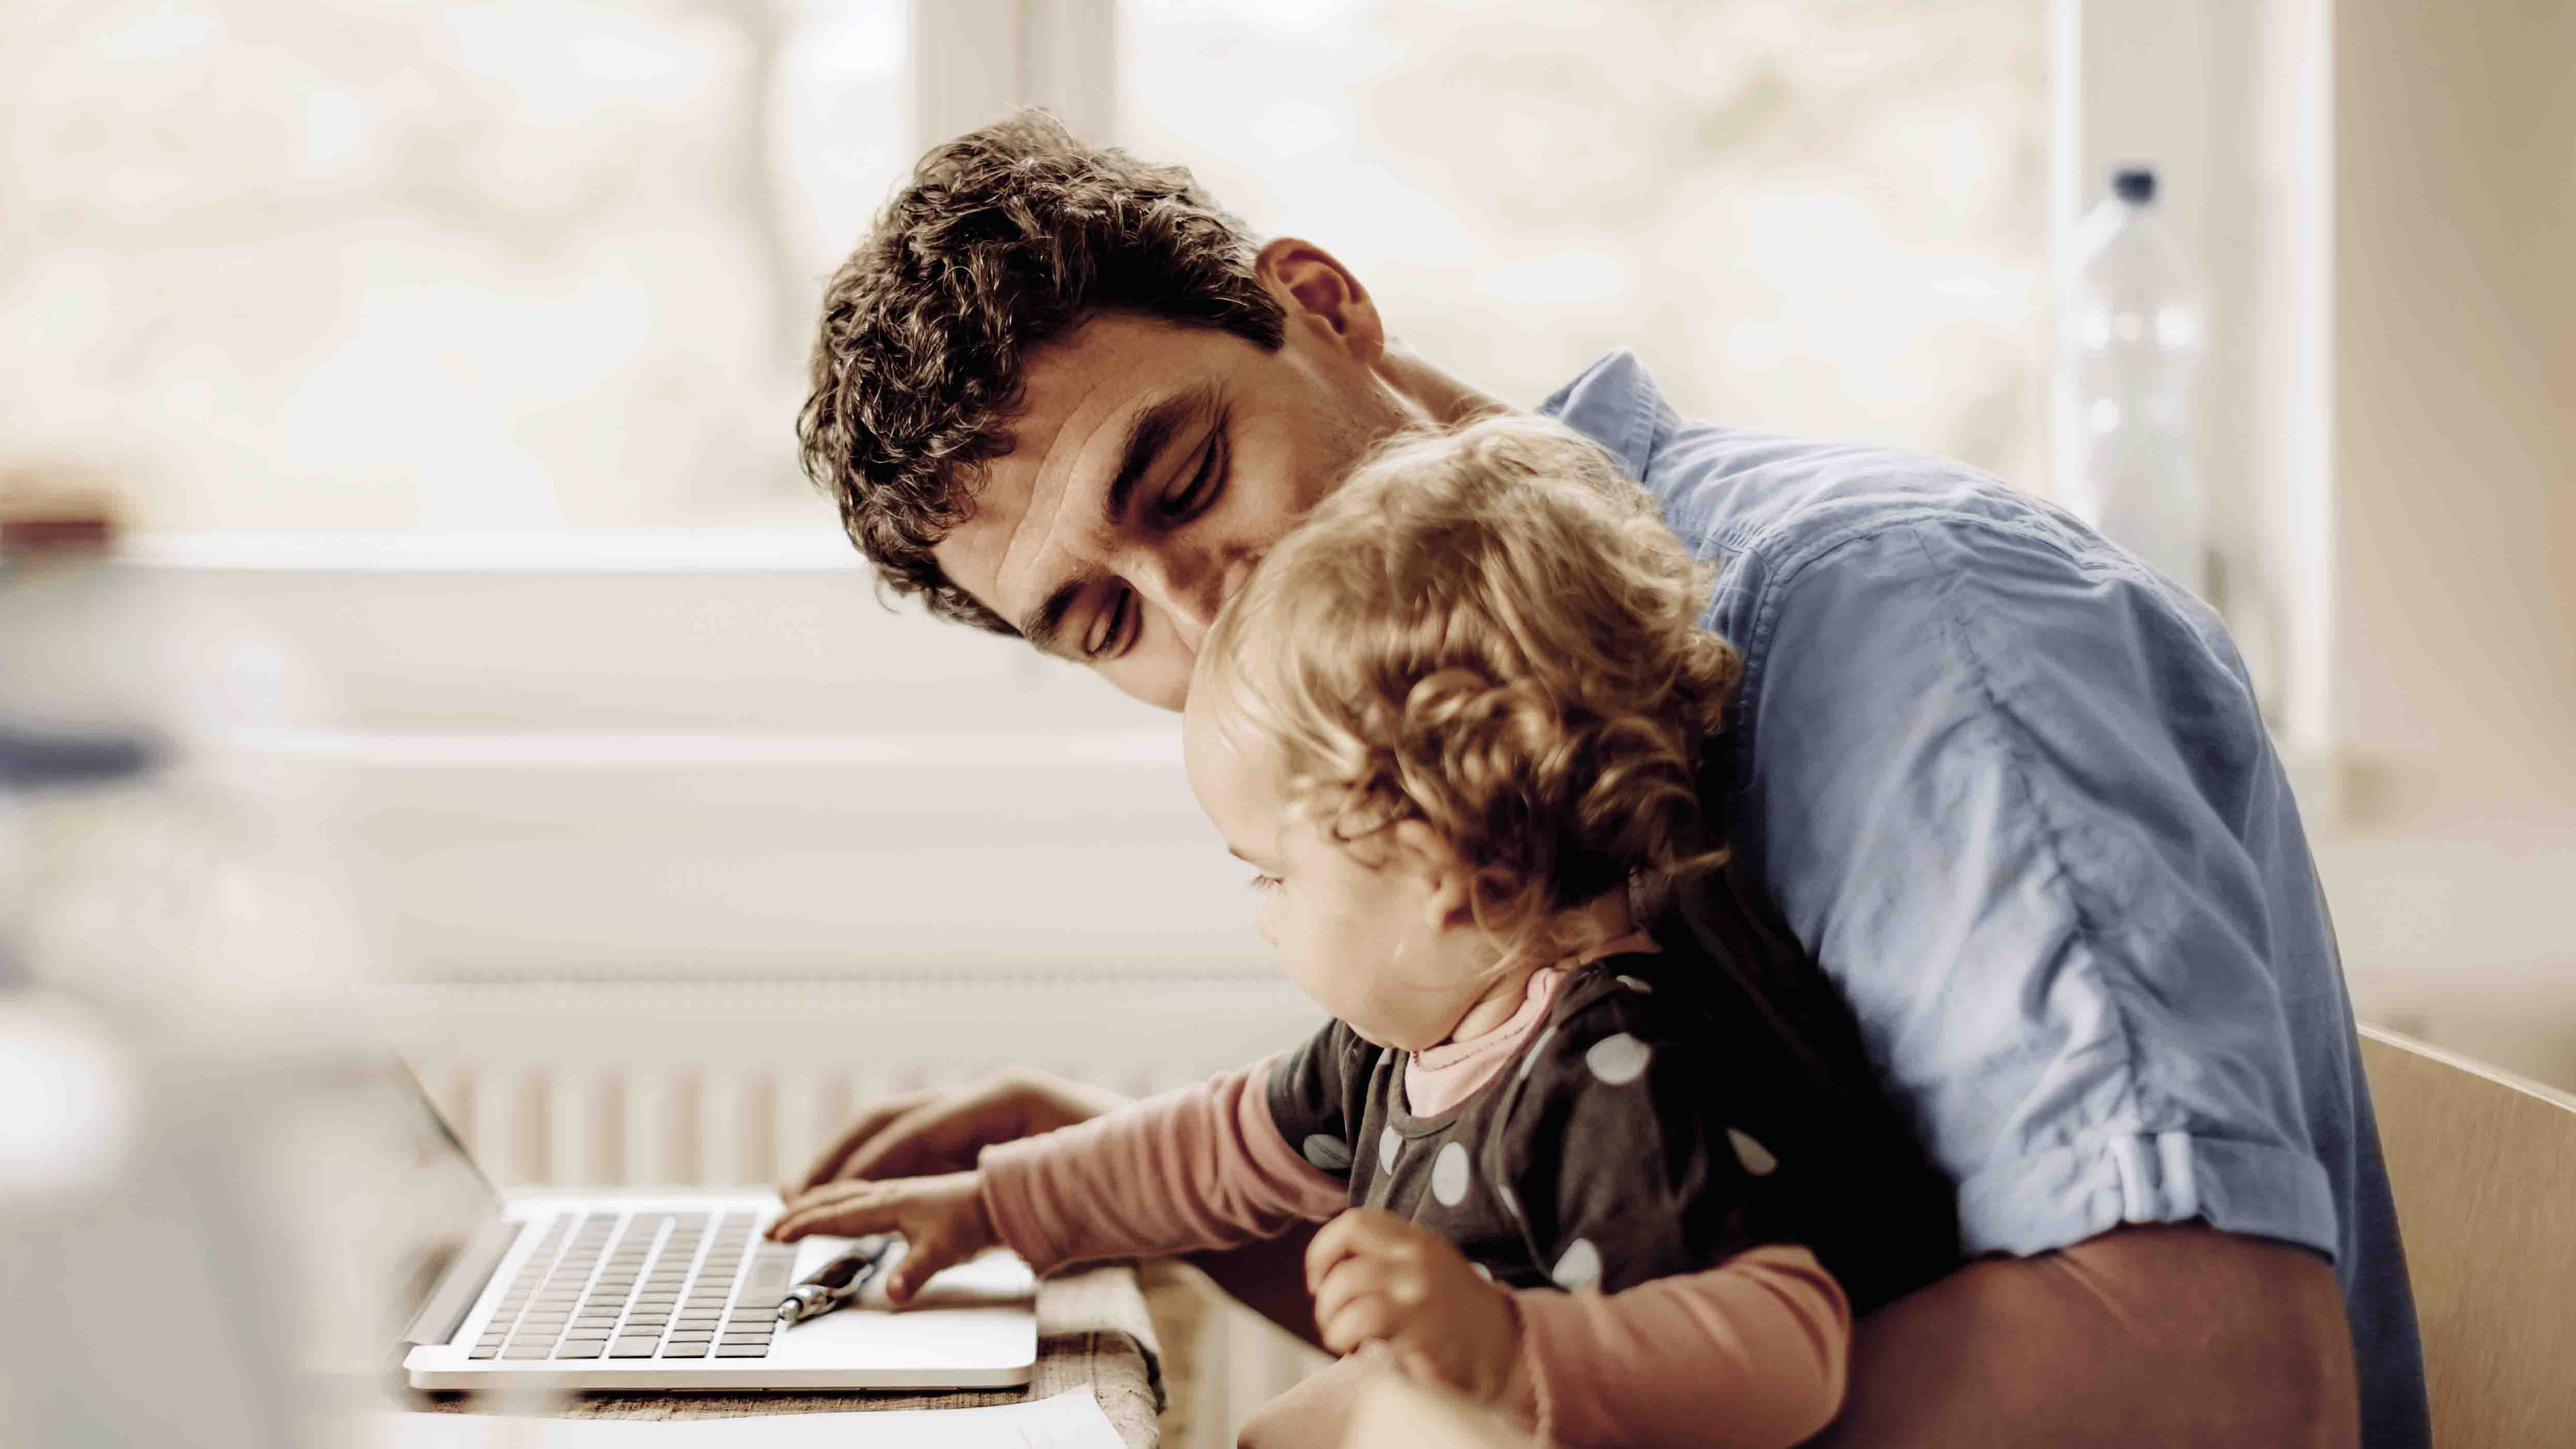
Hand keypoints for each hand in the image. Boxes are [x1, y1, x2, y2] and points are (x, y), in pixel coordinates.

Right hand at [766, 1171, 996, 1303]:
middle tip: (770, 1229)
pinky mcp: (902, 1197)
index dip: (805, 1226)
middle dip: (798, 1214)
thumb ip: (914, 1271)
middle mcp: (886, 1194)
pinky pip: (857, 1195)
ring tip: (791, 1214)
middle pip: (831, 1200)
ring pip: (843, 1194)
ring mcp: (893, 1193)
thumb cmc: (971, 1221)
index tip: (777, 1235)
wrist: (997, 1200)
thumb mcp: (941, 1251)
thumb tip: (894, 1293)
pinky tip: (836, 1207)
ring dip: (814, 1204)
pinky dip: (835, 1200)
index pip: (836, 1215)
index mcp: (888, 1204)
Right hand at [781, 1070, 1131, 1199]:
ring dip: (848, 1163)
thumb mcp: (1085, 1172)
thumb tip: (977, 1189)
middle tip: (793, 1197)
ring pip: (897, 1133)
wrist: (1176, 1163)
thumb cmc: (1138, 1166)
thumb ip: (1026, 1183)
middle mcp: (987, 1097)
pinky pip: (917, 1151)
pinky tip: (851, 1201)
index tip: (830, 1198)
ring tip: (802, 1198)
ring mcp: (982, 1116)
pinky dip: (878, 1172)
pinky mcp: (984, 1139)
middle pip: (893, 1119)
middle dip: (839, 1157)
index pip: (919, 1128)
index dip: (871, 1164)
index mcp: (1007, 1095)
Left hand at [1305, 1208, 1525, 1405]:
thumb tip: (1329, 1268)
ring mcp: (1418, 1293)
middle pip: (1343, 1268)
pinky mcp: (1419, 1329)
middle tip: (1333, 1323)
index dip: (1323, 1252)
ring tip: (1343, 1340)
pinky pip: (1361, 1323)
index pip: (1353, 1223)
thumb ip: (1387, 1257)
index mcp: (1416, 1239)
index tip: (1319, 1281)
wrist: (1506, 1349)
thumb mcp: (1427, 1266)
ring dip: (1331, 1323)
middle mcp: (1417, 1259)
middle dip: (1325, 1302)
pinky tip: (1358, 1352)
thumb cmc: (1455, 1312)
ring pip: (1345, 1292)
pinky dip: (1345, 1339)